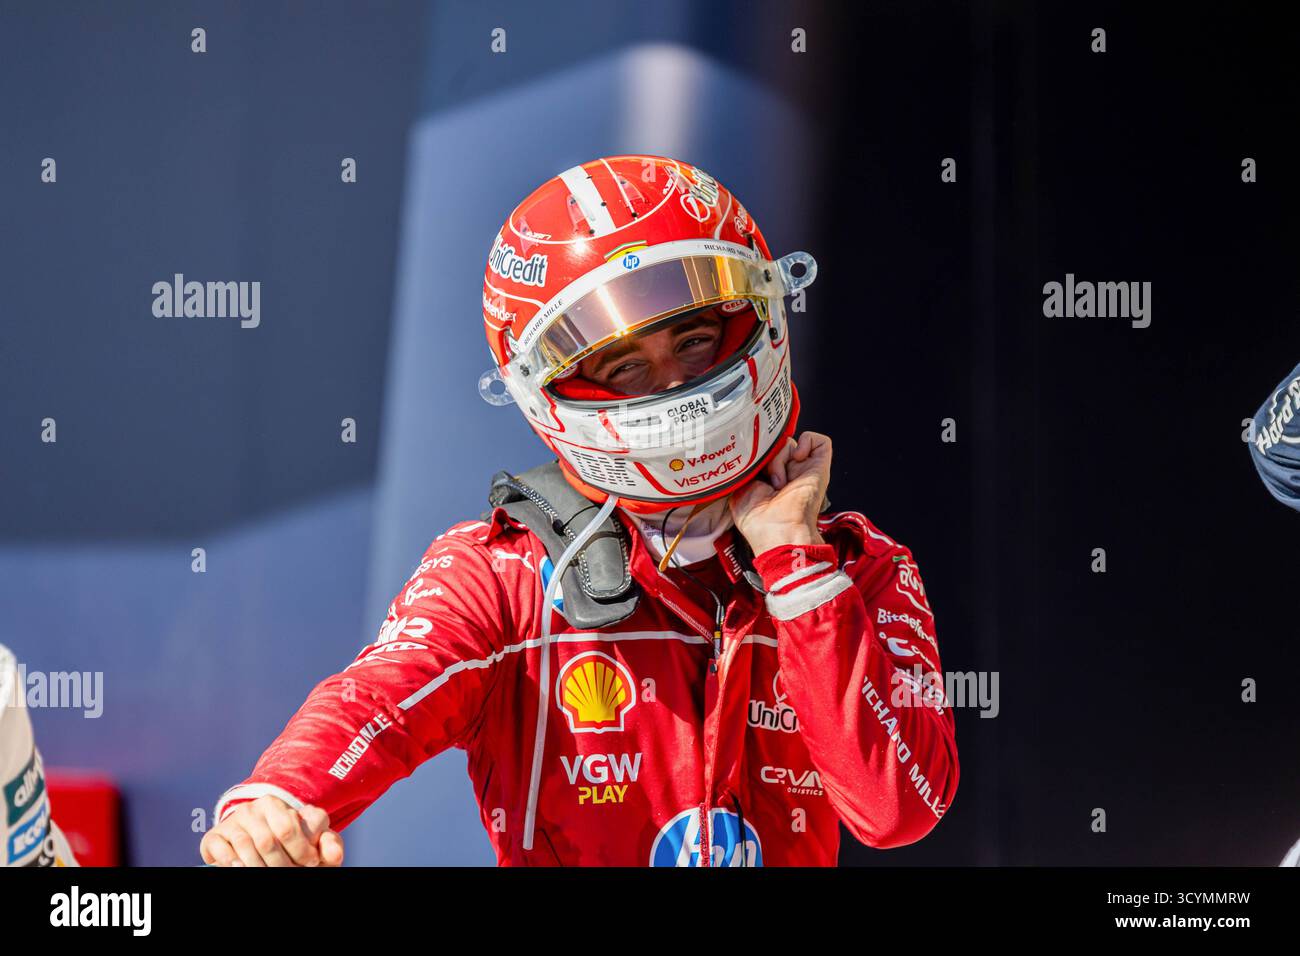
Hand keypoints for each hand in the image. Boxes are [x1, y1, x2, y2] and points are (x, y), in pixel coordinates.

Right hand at [200, 794, 343, 866]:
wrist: (254, 839)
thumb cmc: (292, 843)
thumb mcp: (313, 842)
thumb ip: (329, 845)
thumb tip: (335, 855)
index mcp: (279, 804)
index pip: (289, 829)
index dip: (301, 852)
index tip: (310, 863)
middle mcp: (254, 807)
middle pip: (267, 841)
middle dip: (280, 864)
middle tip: (288, 873)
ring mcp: (234, 820)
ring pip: (245, 845)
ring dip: (258, 867)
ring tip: (267, 874)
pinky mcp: (215, 835)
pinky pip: (221, 849)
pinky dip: (232, 863)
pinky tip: (242, 868)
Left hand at [729, 431, 831, 555]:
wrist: (779, 533)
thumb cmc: (759, 522)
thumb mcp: (738, 490)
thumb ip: (742, 471)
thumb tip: (744, 455)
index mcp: (768, 478)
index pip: (763, 452)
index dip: (755, 453)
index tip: (750, 466)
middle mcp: (787, 472)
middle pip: (774, 445)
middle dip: (766, 456)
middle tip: (764, 478)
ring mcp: (803, 469)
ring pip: (789, 442)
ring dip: (779, 457)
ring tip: (779, 482)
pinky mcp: (819, 466)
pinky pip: (818, 440)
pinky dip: (806, 442)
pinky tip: (797, 459)